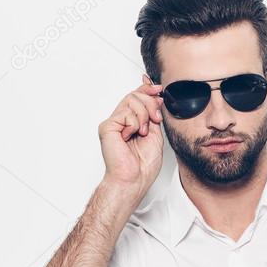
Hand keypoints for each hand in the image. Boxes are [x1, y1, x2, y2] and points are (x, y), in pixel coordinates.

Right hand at [98, 74, 164, 200]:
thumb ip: (154, 114)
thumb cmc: (144, 164)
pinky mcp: (107, 126)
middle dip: (151, 103)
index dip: (147, 89)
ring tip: (143, 132)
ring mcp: (114, 123)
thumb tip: (156, 95)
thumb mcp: (156, 133)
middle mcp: (122, 121)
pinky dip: (134, 123)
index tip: (158, 88)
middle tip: (156, 119)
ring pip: (131, 100)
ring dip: (144, 115)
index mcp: (132, 123)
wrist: (134, 178)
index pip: (137, 98)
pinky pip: (125, 112)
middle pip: (135, 95)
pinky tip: (131, 135)